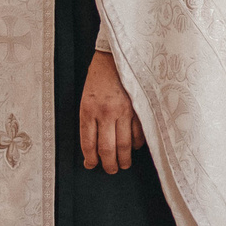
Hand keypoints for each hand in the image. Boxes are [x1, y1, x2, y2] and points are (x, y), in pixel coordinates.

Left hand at [79, 50, 144, 172]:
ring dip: (124, 159)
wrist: (115, 56)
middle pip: (107, 149)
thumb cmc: (98, 78)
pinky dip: (137, 144)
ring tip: (123, 164)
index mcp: (89, 110)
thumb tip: (94, 145)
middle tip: (110, 170)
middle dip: (109, 165)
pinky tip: (134, 146)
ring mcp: (125, 111)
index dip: (91, 159)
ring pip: (125, 145)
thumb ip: (90, 120)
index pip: (89, 143)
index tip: (92, 165)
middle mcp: (106, 113)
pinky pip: (139, 133)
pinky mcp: (139, 107)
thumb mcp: (86, 98)